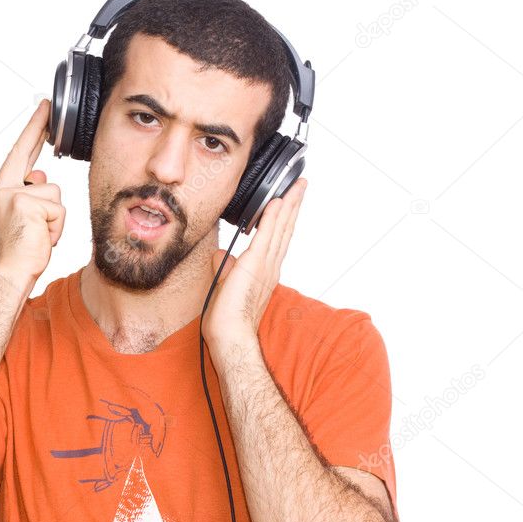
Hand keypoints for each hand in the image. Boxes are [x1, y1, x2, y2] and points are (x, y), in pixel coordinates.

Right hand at [0, 99, 64, 282]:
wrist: (9, 274)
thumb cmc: (18, 253)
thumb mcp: (24, 219)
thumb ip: (30, 195)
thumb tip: (41, 177)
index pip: (18, 155)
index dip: (31, 132)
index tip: (42, 111)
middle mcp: (1, 190)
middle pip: (27, 155)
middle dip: (38, 128)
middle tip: (47, 105)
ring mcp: (12, 195)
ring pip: (54, 193)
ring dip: (55, 217)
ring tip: (40, 235)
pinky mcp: (26, 204)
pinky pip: (58, 209)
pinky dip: (57, 227)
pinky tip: (43, 238)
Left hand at [201, 178, 307, 352]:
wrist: (229, 336)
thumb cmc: (226, 320)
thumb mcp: (224, 286)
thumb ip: (224, 268)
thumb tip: (220, 255)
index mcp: (264, 272)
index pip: (276, 239)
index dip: (284, 219)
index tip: (289, 201)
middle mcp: (270, 267)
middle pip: (285, 229)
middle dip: (294, 206)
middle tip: (301, 185)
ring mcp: (265, 265)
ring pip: (281, 228)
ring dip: (289, 205)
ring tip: (297, 186)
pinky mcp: (255, 264)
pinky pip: (267, 235)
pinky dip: (273, 217)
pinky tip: (278, 201)